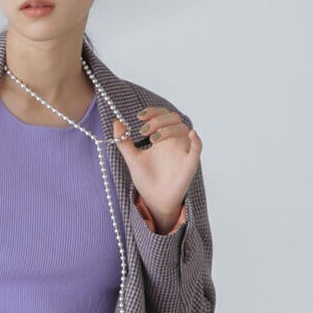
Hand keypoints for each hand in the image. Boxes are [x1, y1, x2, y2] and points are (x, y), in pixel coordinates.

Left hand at [111, 108, 201, 232]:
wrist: (154, 200)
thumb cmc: (147, 179)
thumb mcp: (132, 159)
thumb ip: (124, 142)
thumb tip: (115, 123)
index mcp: (162, 137)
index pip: (162, 115)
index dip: (153, 112)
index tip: (139, 117)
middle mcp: (174, 141)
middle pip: (173, 118)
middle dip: (158, 120)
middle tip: (143, 131)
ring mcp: (183, 151)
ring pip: (184, 129)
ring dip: (168, 129)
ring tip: (152, 140)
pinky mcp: (190, 164)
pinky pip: (198, 149)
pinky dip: (197, 140)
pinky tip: (192, 135)